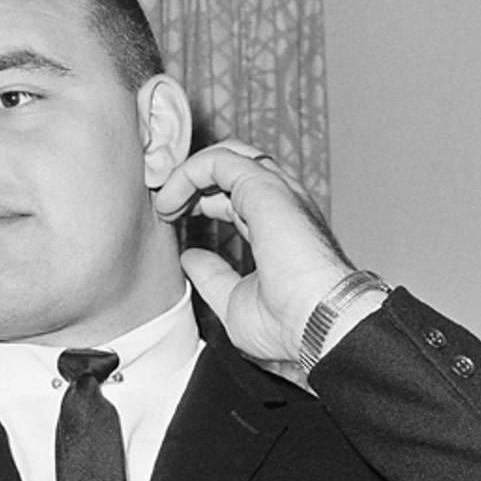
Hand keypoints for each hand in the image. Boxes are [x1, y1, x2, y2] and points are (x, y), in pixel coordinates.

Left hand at [153, 140, 355, 362]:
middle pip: (232, 167)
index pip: (237, 194)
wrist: (317, 325)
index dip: (202, 199)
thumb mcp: (235, 302)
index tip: (174, 218)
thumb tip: (190, 258)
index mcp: (279, 228)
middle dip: (192, 179)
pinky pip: (217, 161)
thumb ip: (213, 276)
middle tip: (164, 206)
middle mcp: (281, 205)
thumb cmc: (289, 325)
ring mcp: (276, 193)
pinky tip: (168, 202)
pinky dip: (186, 174)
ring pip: (226, 155)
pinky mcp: (262, 187)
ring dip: (187, 174)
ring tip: (162, 202)